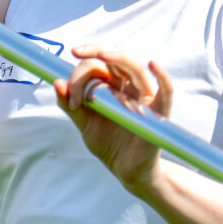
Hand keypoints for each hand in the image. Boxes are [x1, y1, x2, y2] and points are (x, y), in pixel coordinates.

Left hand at [55, 44, 173, 190]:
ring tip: (102, 55)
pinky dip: (162, 77)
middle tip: (76, 52)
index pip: (97, 65)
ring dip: (119, 58)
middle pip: (115, 60)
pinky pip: (166, 92)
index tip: (65, 87)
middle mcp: (129, 87)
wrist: (126, 171)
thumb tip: (56, 82)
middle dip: (95, 52)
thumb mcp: (85, 124)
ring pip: (135, 69)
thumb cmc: (109, 145)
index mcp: (112, 87)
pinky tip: (152, 65)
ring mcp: (144, 98)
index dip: (79, 72)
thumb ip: (71, 105)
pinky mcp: (158, 114)